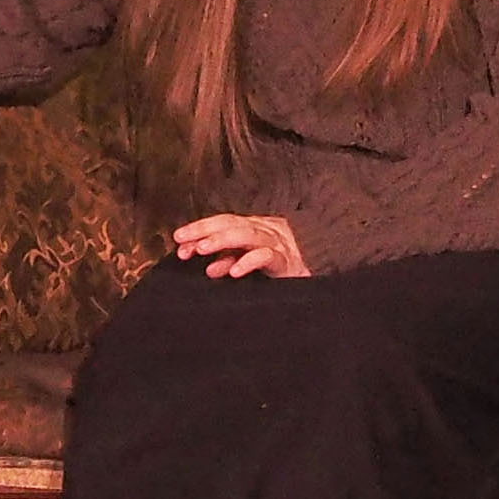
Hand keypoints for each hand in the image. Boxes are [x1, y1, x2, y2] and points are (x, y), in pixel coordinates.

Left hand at [172, 214, 310, 278]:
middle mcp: (266, 230)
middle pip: (232, 223)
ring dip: (222, 241)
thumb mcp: (251, 262)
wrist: (319, 276)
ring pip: (247, 235)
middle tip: (182, 240)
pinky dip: (249, 262)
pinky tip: (233, 272)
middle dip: (205, 230)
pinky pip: (267, 257)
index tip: (178, 239)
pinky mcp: (287, 262)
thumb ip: (230, 261)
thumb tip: (208, 267)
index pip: (224, 222)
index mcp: (256, 228)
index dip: (200, 228)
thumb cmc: (283, 269)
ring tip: (201, 250)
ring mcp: (278, 244)